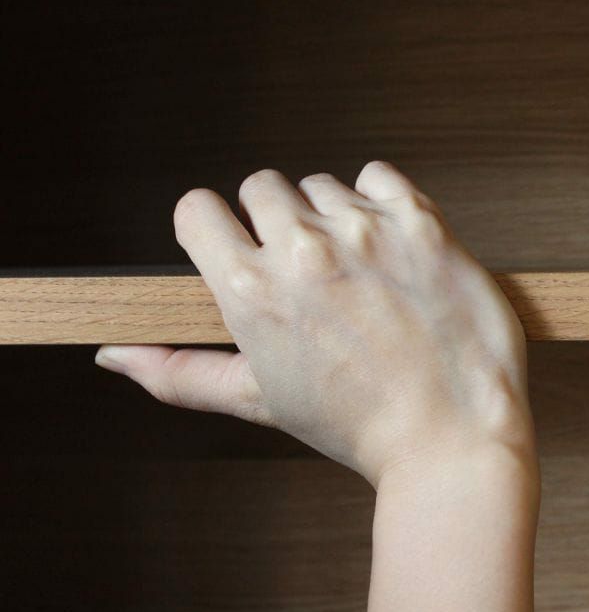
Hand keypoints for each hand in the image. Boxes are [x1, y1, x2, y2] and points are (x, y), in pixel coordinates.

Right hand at [96, 162, 534, 486]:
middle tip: (315, 273)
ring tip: (363, 273)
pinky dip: (382, 201)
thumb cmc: (358, 425)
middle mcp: (301, 249)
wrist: (452, 436)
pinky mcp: (421, 222)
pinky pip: (378, 175)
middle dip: (278, 222)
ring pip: (322, 184)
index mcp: (249, 290)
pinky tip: (394, 248)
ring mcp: (364, 231)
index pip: (197, 209)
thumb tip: (112, 357)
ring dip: (334, 216)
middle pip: (260, 187)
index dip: (219, 229)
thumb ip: (181, 374)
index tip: (246, 249)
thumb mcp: (260, 400)